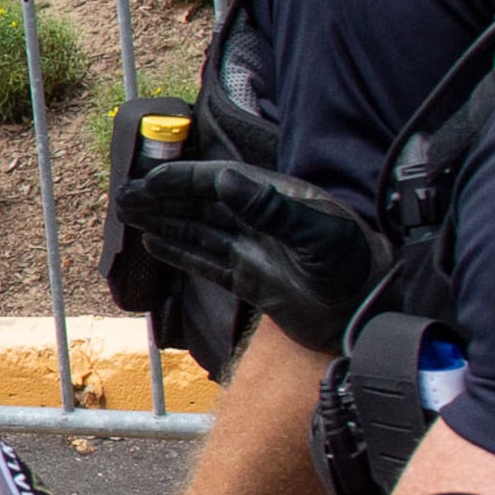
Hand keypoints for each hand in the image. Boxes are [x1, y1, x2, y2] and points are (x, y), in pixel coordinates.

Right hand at [116, 158, 391, 351]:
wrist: (370, 316)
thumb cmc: (354, 267)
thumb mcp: (316, 234)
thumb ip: (269, 207)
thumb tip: (224, 178)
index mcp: (278, 199)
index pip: (221, 180)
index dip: (184, 179)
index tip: (150, 180)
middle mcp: (262, 221)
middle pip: (202, 203)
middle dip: (163, 198)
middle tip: (124, 196)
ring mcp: (255, 250)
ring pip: (199, 230)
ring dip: (164, 222)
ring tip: (128, 215)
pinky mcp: (252, 280)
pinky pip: (207, 261)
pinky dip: (180, 252)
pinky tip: (154, 245)